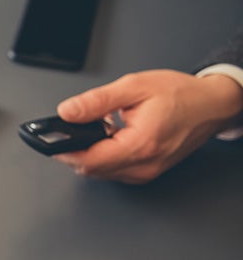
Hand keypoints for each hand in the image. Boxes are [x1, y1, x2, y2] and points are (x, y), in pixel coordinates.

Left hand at [54, 70, 242, 183]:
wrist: (210, 105)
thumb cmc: (180, 95)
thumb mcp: (133, 87)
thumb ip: (96, 101)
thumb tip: (67, 112)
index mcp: (140, 144)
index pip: (89, 160)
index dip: (64, 151)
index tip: (50, 139)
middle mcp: (144, 165)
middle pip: (91, 170)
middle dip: (73, 151)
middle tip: (69, 128)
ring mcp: (146, 172)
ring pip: (101, 173)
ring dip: (88, 154)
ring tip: (93, 129)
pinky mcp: (147, 171)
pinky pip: (114, 171)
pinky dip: (103, 157)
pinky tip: (106, 138)